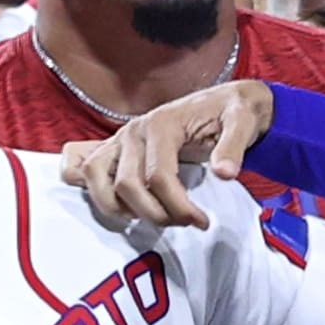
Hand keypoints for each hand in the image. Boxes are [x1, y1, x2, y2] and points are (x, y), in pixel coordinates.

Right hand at [60, 80, 275, 227]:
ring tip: (150, 218)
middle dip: (155, 214)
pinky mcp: (115, 149)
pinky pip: (81, 167)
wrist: (225, 102)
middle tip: (184, 222)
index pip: (158, 177)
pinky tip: (120, 206)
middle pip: (127, 185)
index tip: (201, 222)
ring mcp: (120, 139)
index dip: (179, 207)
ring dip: (118, 208)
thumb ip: (234, 145)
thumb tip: (225, 173)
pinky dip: (91, 189)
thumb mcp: (243, 120)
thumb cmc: (232, 111)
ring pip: (96, 178)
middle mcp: (133, 131)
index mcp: (161, 123)